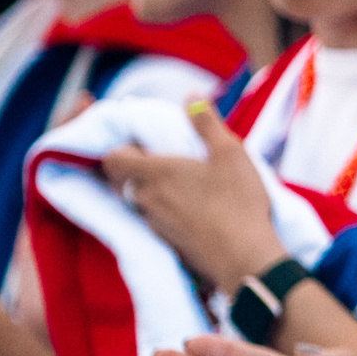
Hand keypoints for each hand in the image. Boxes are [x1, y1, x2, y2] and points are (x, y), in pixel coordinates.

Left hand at [99, 104, 286, 291]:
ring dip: (152, 192)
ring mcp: (155, 224)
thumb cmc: (237, 201)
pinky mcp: (167, 244)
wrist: (244, 258)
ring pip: (139, 202)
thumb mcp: (230, 153)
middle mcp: (146, 198)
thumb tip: (191, 97)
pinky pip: (155, 222)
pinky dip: (165, 213)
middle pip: (122, 181)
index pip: (112, 159)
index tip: (143, 144)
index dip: (121, 149)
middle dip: (137, 170)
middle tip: (165, 162)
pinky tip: (193, 211)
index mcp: (155, 172)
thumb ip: (206, 123)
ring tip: (182, 186)